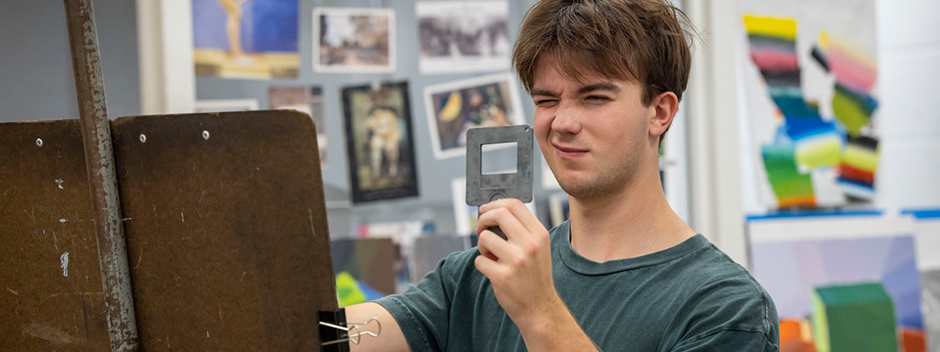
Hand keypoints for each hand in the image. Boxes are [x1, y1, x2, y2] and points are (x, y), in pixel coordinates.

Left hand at [474, 199, 560, 327]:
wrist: (540, 309)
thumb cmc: (534, 276)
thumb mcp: (538, 248)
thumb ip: (522, 230)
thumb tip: (494, 212)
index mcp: (539, 234)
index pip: (515, 205)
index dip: (495, 204)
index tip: (485, 210)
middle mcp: (530, 244)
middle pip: (499, 214)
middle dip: (483, 219)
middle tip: (480, 228)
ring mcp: (517, 260)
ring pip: (485, 237)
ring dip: (482, 246)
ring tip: (491, 256)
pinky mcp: (503, 276)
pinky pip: (480, 260)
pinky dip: (482, 264)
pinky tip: (493, 271)